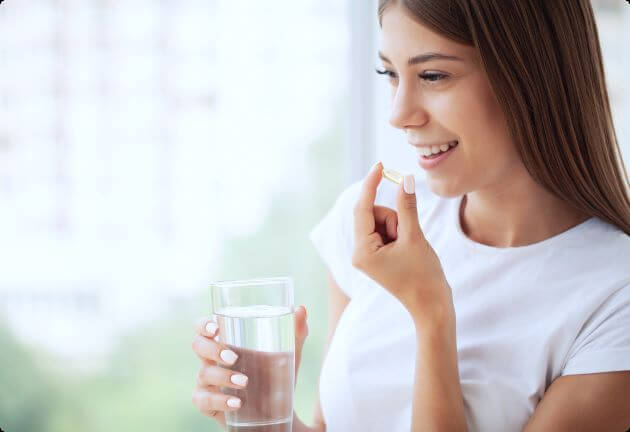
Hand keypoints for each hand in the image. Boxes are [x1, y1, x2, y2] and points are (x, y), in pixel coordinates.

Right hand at [192, 305, 308, 426]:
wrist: (276, 411)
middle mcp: (211, 359)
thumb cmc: (275, 374)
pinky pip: (204, 400)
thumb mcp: (288, 353)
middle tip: (234, 357)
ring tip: (244, 381)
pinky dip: (220, 401)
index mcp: (225, 341)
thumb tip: (300, 309)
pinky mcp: (208, 403)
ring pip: (204, 373)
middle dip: (213, 349)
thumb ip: (295, 331)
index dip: (203, 324)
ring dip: (223, 376)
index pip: (203, 327)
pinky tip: (237, 402)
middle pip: (198, 346)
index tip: (216, 328)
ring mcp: (207, 381)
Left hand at [351, 162, 451, 316]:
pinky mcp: (377, 256)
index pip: (362, 208)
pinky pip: (386, 231)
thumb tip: (405, 179)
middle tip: (408, 237)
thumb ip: (407, 207)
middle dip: (394, 217)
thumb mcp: (415, 237)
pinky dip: (399, 232)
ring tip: (409, 247)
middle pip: (373, 214)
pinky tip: (408, 249)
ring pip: (382, 221)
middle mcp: (359, 253)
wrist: (432, 307)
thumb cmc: (424, 277)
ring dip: (399, 226)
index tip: (379, 165)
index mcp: (362, 251)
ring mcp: (368, 255)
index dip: (370, 184)